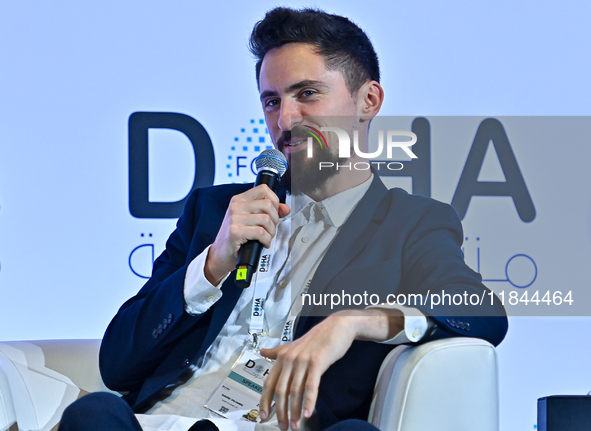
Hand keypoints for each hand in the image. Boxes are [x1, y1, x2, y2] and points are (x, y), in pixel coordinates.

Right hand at [205, 185, 289, 284]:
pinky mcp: (235, 231)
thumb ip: (269, 212)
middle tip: (270, 229)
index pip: (263, 189)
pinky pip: (260, 232)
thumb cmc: (236, 237)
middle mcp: (236, 206)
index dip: (275, 200)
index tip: (274, 212)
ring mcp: (234, 218)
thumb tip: (285, 208)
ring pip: (266, 219)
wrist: (220, 254)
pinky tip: (263, 243)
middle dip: (275, 219)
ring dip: (271, 232)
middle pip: (268, 204)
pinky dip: (266, 240)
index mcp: (239, 200)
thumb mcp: (251, 221)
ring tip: (266, 237)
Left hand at [258, 309, 403, 429]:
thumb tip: (262, 352)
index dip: (265, 401)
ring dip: (294, 411)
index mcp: (282, 356)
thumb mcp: (294, 344)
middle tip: (282, 427)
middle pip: (280, 390)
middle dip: (280, 411)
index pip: (268, 382)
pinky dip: (309, 402)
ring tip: (295, 425)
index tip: (264, 416)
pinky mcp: (317, 363)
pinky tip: (307, 413)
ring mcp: (302, 360)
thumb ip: (278, 352)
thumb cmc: (317, 338)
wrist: (337, 326)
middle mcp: (289, 358)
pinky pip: (311, 386)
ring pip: (295, 391)